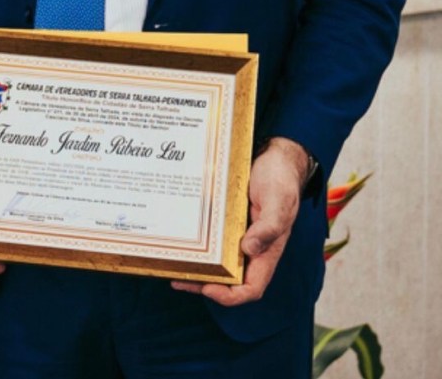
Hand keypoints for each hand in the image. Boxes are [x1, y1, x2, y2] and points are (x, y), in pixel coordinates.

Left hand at [171, 137, 307, 305]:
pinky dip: (198, 244)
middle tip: (177, 279)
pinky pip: (212, 239)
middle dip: (204, 284)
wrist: (275, 157)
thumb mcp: (278, 201)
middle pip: (228, 279)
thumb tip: (249, 250)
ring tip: (172, 266)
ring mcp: (238, 235)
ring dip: (197, 267)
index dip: (231, 295)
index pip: (251, 288)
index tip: (208, 288)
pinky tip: (180, 239)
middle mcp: (252, 248)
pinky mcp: (227, 222)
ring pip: (217, 261)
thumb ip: (269, 227)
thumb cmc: (280, 179)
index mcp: (268, 251)